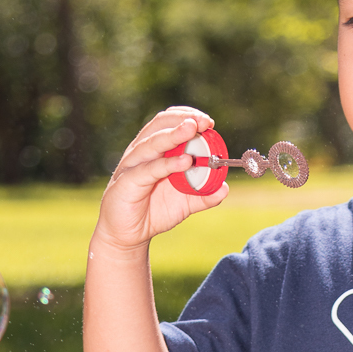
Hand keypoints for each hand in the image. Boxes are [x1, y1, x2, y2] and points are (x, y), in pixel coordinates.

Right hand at [92, 106, 228, 253]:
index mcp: (155, 150)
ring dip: (174, 134)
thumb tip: (224, 188)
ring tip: (192, 129)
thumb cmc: (154, 211)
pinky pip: (149, 170)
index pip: (169, 122)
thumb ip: (204, 195)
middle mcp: (142, 152)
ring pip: (152, 143)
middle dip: (183, 119)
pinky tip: (185, 161)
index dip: (188, 116)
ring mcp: (133, 165)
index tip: (209, 122)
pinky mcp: (127, 182)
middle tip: (204, 121)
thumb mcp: (185, 203)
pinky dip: (167, 164)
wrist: (128, 235)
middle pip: (160, 125)